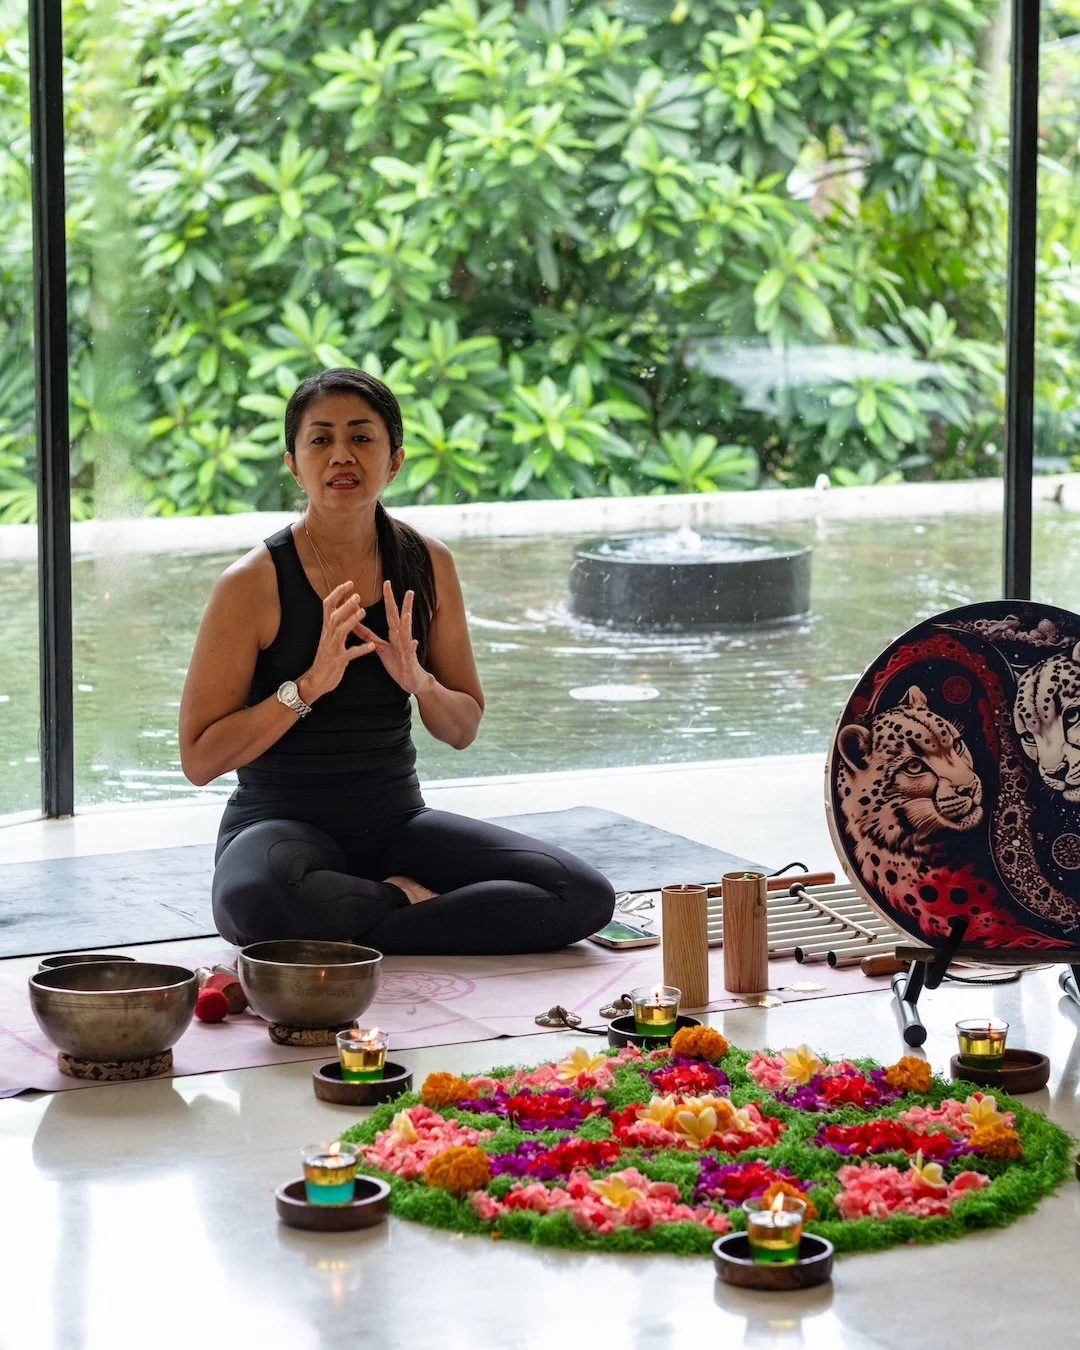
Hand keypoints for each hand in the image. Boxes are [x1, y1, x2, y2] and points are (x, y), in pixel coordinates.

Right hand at [300, 581, 375, 700]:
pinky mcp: (338, 661)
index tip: (349, 582)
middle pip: (334, 616)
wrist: (316, 680)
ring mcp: (332, 648)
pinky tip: (372, 646)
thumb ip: (336, 623)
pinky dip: (361, 649)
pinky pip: (350, 654)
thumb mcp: (328, 637)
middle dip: (345, 605)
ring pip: (340, 631)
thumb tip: (345, 606)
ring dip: (351, 621)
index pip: (328, 606)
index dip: (337, 593)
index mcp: (326, 629)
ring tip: (364, 612)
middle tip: (358, 595)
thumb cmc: (326, 658)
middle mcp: (328, 636)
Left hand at [353, 581, 428, 695]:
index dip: (389, 598)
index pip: (391, 613)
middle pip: (402, 618)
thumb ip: (368, 635)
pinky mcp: (409, 661)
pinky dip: (411, 647)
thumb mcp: (381, 648)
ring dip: (408, 624)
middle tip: (407, 590)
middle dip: (403, 604)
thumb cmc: (398, 663)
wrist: (411, 681)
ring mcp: (407, 649)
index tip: (387, 583)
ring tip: (407, 614)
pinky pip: (410, 653)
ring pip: (407, 634)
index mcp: (395, 634)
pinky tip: (413, 642)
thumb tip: (355, 623)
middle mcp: (403, 638)